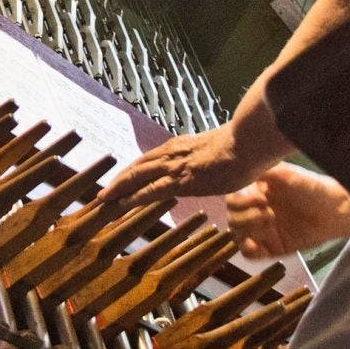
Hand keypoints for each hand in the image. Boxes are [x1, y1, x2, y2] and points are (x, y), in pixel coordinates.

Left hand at [97, 122, 267, 206]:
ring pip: (136, 178)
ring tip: (101, 200)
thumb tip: (215, 163)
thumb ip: (210, 157)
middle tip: (102, 193)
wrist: (248, 142)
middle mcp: (171, 153)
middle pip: (137, 168)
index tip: (123, 180)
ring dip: (117, 190)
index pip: (150, 160)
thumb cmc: (242, 146)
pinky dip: (132, 199)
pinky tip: (119, 206)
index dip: (134, 171)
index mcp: (180, 146)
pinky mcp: (180, 180)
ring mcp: (174, 166)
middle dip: (119, 181)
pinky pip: (150, 191)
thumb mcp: (220, 151)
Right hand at [226, 162, 349, 258]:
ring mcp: (260, 230)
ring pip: (236, 234)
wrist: (333, 211)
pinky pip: (249, 253)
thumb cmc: (310, 187)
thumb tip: (243, 166)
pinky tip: (259, 244)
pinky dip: (249, 249)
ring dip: (248, 230)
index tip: (262, 199)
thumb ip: (262, 172)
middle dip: (247, 216)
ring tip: (270, 223)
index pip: (232, 198)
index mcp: (253, 192)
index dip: (241, 200)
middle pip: (231, 217)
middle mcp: (252, 210)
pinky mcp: (269, 247)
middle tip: (269, 214)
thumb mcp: (286, 174)